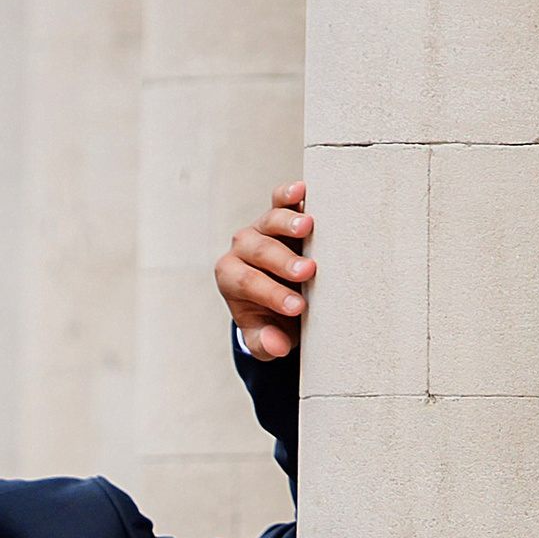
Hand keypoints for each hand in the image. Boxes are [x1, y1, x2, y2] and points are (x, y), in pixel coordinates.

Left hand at [215, 186, 315, 362]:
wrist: (279, 297)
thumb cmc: (272, 317)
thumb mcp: (265, 337)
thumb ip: (265, 343)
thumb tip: (276, 345)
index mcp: (230, 277)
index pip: (247, 283)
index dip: (271, 295)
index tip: (297, 308)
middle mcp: (241, 249)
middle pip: (259, 251)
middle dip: (283, 263)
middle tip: (308, 272)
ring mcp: (261, 228)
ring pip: (270, 221)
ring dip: (288, 224)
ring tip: (308, 228)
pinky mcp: (281, 213)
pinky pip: (281, 200)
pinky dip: (290, 194)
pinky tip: (303, 192)